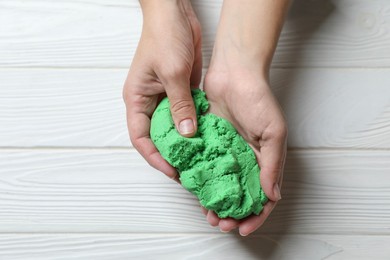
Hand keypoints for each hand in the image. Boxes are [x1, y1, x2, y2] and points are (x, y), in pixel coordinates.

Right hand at [123, 0, 201, 178]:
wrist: (175, 13)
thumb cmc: (164, 36)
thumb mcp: (173, 72)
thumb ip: (180, 104)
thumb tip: (187, 133)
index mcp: (136, 99)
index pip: (140, 138)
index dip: (154, 157)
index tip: (172, 170)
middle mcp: (149, 102)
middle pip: (157, 137)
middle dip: (171, 154)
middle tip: (189, 169)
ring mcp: (165, 97)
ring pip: (173, 127)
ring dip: (185, 142)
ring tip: (201, 158)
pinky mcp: (180, 91)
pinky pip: (186, 114)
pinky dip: (194, 125)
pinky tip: (208, 136)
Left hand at [202, 57, 287, 235]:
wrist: (234, 73)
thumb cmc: (258, 99)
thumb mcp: (274, 132)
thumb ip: (273, 164)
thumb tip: (273, 196)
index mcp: (264, 159)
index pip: (264, 195)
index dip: (256, 214)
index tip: (244, 227)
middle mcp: (245, 159)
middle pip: (240, 194)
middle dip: (232, 212)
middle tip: (220, 223)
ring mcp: (226, 152)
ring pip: (221, 185)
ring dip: (215, 201)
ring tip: (207, 213)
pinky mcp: (209, 143)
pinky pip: (205, 166)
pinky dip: (201, 181)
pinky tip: (195, 191)